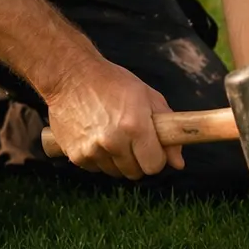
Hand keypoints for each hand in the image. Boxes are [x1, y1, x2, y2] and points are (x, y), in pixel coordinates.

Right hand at [43, 57, 185, 180]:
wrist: (70, 76)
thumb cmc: (112, 82)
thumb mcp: (147, 96)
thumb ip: (167, 129)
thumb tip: (178, 163)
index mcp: (135, 125)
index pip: (155, 165)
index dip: (156, 157)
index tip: (152, 147)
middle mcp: (113, 141)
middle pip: (136, 173)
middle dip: (138, 159)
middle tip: (132, 138)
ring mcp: (93, 150)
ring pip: (116, 172)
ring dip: (118, 159)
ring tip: (111, 133)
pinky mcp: (76, 156)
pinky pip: (96, 169)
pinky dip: (99, 157)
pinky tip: (95, 135)